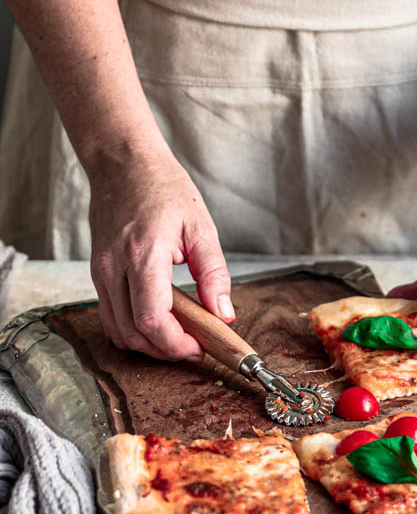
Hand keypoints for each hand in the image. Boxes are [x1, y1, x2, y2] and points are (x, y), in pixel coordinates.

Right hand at [88, 147, 232, 360]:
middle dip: (166, 350)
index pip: (152, 320)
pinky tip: (155, 324)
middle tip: (194, 345)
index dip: (176, 344)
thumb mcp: (201, 227)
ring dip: (148, 344)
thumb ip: (214, 273)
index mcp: (143, 255)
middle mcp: (114, 268)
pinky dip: (132, 331)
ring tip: (177, 336)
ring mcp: (100, 272)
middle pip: (134, 333)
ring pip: (118, 331)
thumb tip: (223, 313)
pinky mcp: (97, 274)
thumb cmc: (163, 189)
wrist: (122, 164)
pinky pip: (109, 318)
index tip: (199, 347)